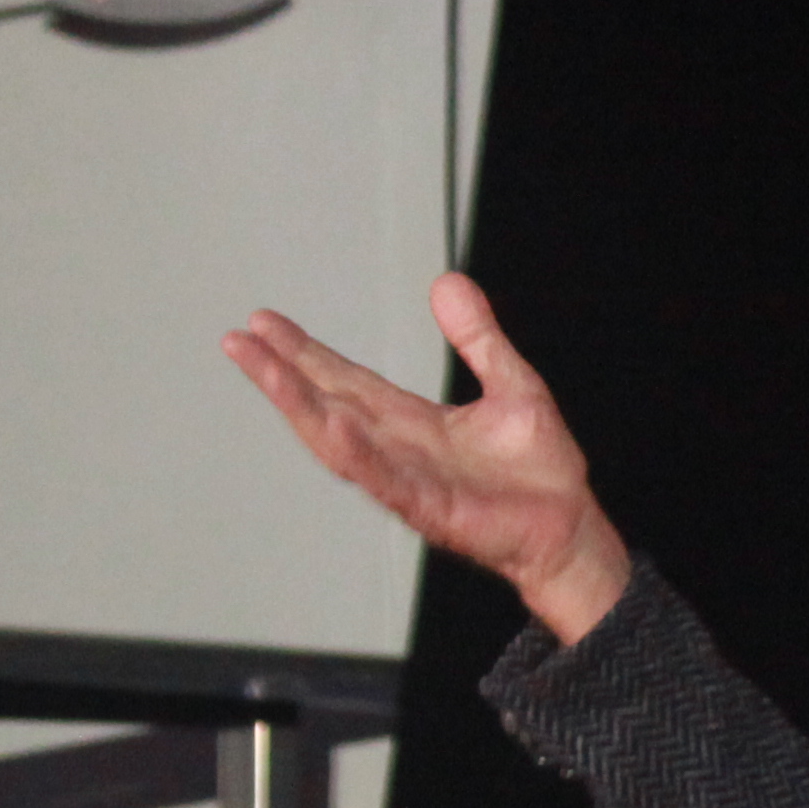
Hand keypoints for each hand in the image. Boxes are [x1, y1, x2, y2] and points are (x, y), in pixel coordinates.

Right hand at [223, 273, 633, 644]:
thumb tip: (448, 281)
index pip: (345, 380)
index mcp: (411, 422)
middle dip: (281, 374)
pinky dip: (359, 453)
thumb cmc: (539, 469)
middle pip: (327, 404)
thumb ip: (478, 337)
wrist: (571, 526)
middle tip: (237, 339)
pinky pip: (386, 479)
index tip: (263, 322)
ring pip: (340, 441)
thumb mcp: (512, 385)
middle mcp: (398, 449)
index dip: (304, 353)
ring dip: (300, 407)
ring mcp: (408, 480)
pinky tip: (334, 423)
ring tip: (265, 371)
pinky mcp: (431, 508)